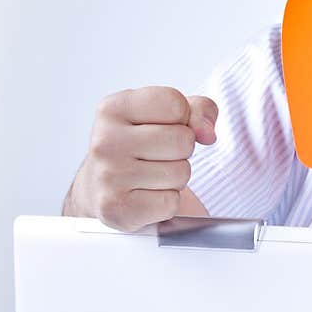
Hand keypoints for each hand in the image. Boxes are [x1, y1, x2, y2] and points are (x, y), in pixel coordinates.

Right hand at [70, 87, 217, 230]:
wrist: (104, 193)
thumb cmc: (140, 150)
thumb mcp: (167, 116)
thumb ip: (199, 109)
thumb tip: (207, 132)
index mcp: (113, 108)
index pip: (175, 103)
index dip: (183, 118)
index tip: (164, 128)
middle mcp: (105, 141)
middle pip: (182, 140)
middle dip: (182, 151)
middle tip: (159, 157)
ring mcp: (108, 176)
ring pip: (180, 173)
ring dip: (176, 178)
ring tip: (152, 177)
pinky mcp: (116, 208)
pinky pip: (170, 203)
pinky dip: (167, 203)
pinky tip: (148, 197)